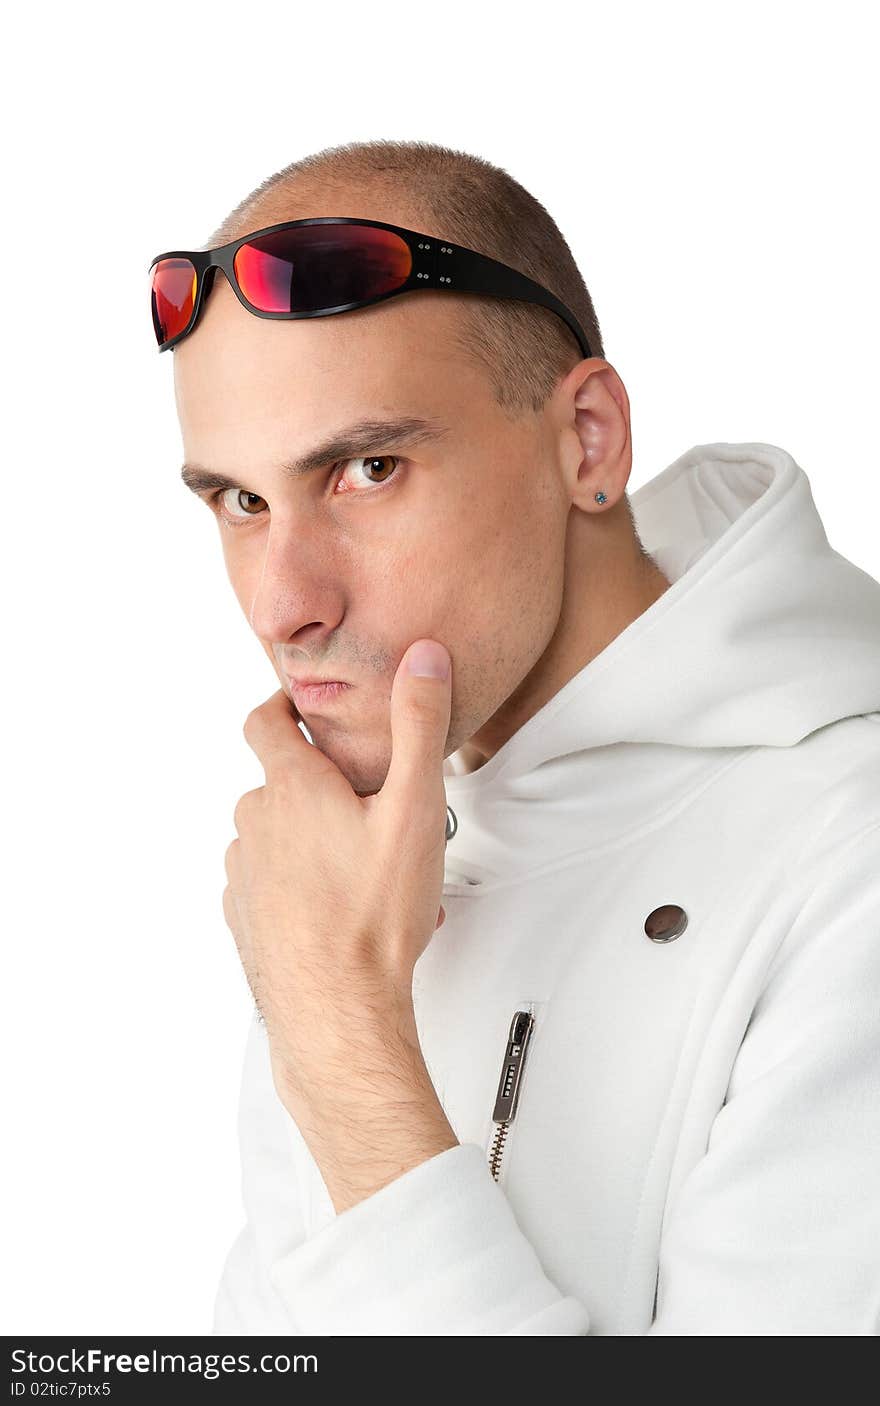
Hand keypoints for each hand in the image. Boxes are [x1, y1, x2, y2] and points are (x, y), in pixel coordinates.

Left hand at [222, 639, 452, 1118]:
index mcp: (291, 788)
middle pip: (279, 783)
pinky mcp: (245, 918)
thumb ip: (419, 726)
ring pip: (277, 837)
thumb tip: (422, 658)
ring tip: (370, 872)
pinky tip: (346, 910)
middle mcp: (255, 824)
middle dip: (321, 787)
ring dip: (314, 841)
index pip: (264, 721)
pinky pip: (271, 883)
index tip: (303, 707)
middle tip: (373, 809)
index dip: (283, 705)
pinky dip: (302, 886)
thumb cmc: (373, 916)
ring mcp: (244, 874)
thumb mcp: (415, 808)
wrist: (336, 1011)